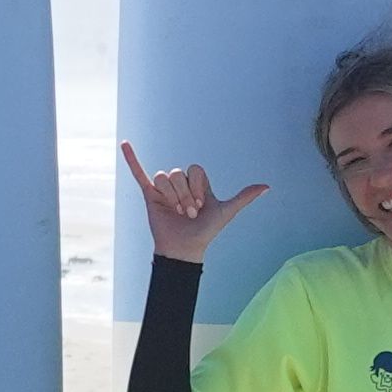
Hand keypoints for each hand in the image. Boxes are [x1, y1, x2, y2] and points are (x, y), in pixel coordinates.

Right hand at [121, 145, 269, 265]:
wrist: (185, 248)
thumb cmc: (206, 231)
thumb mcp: (226, 211)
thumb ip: (244, 198)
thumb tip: (267, 187)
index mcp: (197, 183)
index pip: (195, 170)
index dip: (198, 186)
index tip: (201, 205)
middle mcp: (180, 183)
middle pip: (179, 173)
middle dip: (185, 195)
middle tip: (188, 213)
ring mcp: (164, 189)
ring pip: (164, 177)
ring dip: (171, 196)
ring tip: (175, 212)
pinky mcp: (149, 195)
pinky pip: (139, 173)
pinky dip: (131, 159)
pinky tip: (125, 144)